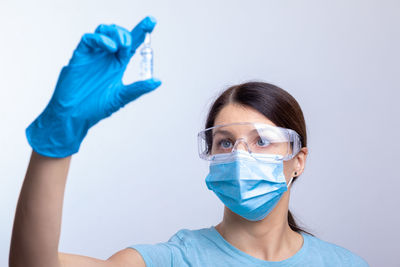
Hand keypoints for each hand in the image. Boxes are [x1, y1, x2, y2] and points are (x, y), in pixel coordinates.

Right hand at [26, 16, 161, 157]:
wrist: (74, 115)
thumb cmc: (95, 107)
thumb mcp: (122, 97)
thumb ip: (139, 88)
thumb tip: (157, 81)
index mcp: (118, 64)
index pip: (132, 43)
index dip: (142, 31)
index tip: (152, 21)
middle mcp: (107, 57)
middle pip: (118, 33)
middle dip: (127, 33)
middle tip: (129, 44)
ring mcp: (93, 55)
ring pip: (104, 30)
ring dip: (115, 33)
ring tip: (122, 45)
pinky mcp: (80, 56)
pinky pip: (89, 39)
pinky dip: (100, 39)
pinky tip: (110, 48)